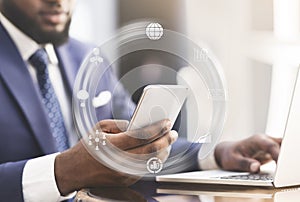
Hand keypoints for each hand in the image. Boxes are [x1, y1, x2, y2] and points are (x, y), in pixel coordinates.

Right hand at [54, 119, 177, 194]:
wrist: (74, 171)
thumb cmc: (87, 147)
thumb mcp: (100, 128)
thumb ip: (121, 123)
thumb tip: (139, 124)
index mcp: (113, 145)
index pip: (142, 135)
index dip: (157, 128)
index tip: (166, 122)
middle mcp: (120, 161)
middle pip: (151, 150)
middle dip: (166, 140)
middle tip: (172, 133)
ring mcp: (124, 173)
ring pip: (151, 162)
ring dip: (163, 151)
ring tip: (168, 142)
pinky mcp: (125, 181)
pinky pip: (145, 170)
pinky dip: (154, 160)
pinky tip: (158, 153)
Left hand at [214, 134, 281, 172]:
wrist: (226, 153)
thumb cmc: (229, 155)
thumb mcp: (233, 161)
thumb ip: (245, 164)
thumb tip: (256, 167)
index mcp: (256, 140)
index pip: (271, 146)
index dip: (279, 154)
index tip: (281, 164)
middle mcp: (264, 141)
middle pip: (281, 145)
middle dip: (284, 155)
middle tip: (283, 167)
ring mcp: (268, 145)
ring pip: (283, 149)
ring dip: (284, 158)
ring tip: (282, 170)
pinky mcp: (270, 152)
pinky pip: (281, 154)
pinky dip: (283, 161)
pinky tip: (280, 169)